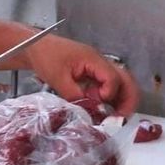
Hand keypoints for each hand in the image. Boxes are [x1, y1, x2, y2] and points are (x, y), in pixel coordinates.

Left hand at [25, 36, 139, 116]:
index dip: (109, 93)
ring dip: (121, 100)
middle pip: (126, 79)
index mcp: (93, 59)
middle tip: (121, 118)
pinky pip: (108, 87)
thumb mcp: (57, 78)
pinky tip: (103, 109)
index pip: (113, 77)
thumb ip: (74, 95)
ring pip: (120, 84)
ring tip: (114, 117)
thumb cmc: (46, 56)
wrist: (36, 47)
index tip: (98, 103)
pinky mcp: (93, 75)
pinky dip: (110, 99)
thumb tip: (88, 111)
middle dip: (128, 99)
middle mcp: (101, 62)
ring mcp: (98, 68)